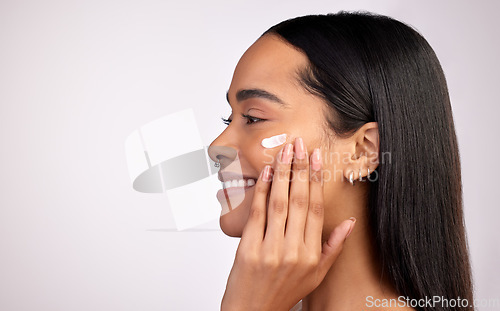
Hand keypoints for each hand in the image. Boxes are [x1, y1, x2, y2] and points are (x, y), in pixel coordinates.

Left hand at [221, 137, 355, 310]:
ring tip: (284, 151)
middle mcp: (293, 250)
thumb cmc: (283, 292)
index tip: (317, 158)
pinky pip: (257, 213)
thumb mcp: (317, 275)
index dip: (317, 180)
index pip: (317, 208)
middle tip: (300, 144)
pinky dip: (261, 191)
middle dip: (300, 168)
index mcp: (311, 253)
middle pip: (299, 200)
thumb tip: (350, 223)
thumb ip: (333, 247)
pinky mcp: (248, 248)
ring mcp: (270, 248)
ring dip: (282, 173)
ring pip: (278, 202)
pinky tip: (265, 173)